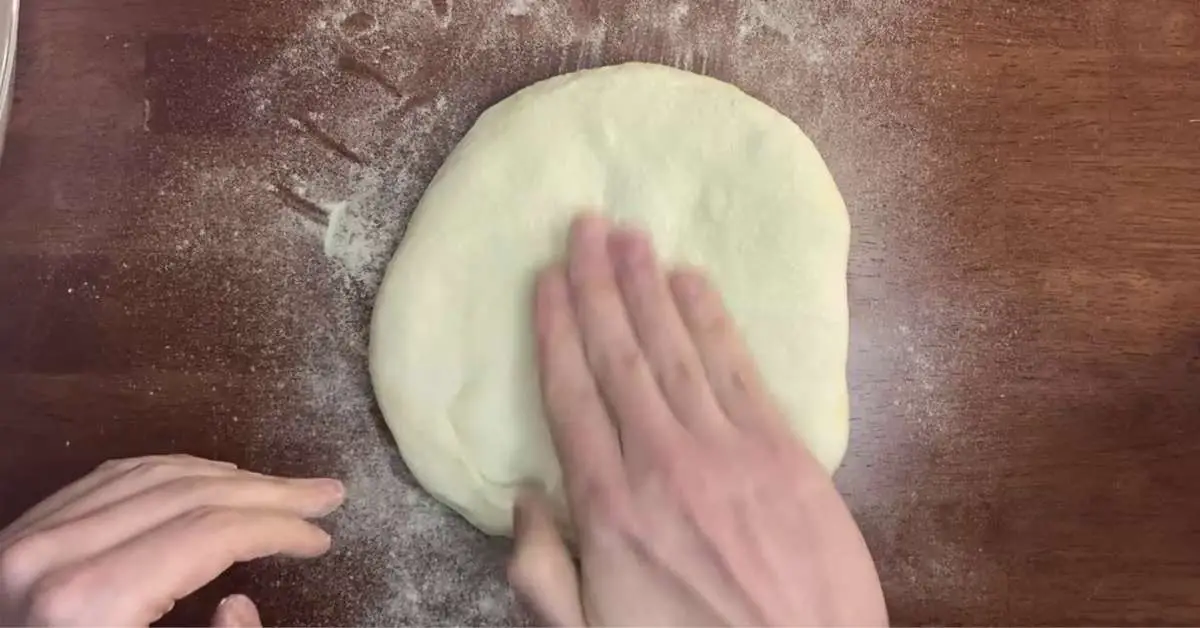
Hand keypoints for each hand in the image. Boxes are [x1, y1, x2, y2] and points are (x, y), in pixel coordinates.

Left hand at [0, 454, 344, 625]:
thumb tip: (238, 604)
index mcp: (90, 604)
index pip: (211, 533)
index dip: (280, 528)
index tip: (324, 539)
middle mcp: (53, 556)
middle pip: (187, 494)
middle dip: (269, 492)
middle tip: (328, 495)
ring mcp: (25, 539)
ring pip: (149, 474)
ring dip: (227, 475)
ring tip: (280, 489)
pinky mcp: (15, 537)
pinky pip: (106, 480)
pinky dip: (170, 472)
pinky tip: (208, 478)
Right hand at [508, 215, 886, 625]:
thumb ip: (544, 573)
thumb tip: (521, 500)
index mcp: (609, 507)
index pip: (571, 396)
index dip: (557, 330)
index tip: (547, 280)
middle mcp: (663, 462)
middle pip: (620, 356)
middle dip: (599, 285)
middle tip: (585, 226)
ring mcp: (729, 451)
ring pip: (676, 350)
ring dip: (649, 287)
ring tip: (629, 235)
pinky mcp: (785, 453)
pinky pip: (739, 370)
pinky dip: (713, 321)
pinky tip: (692, 283)